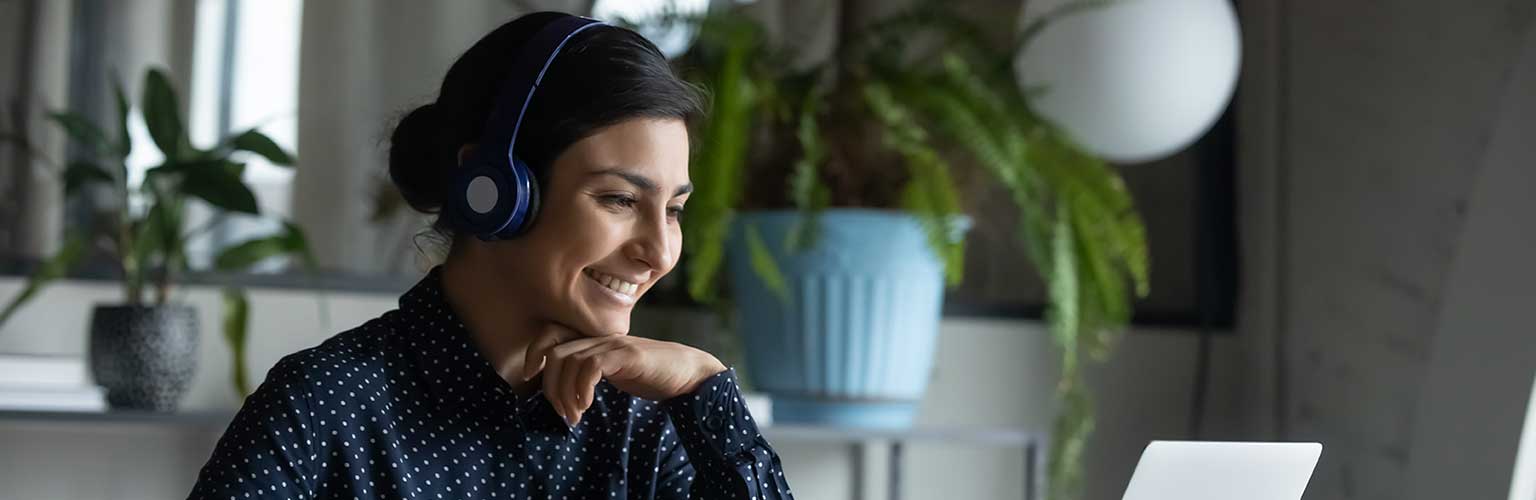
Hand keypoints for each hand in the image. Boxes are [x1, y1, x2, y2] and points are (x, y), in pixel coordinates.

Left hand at [522, 322, 727, 425]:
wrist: (688, 372)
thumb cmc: (651, 376)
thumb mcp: (614, 373)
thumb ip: (591, 373)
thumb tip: (564, 393)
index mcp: (595, 341)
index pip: (551, 334)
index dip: (534, 352)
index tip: (530, 377)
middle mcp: (601, 338)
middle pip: (555, 353)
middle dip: (550, 387)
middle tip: (564, 413)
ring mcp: (614, 345)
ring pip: (569, 361)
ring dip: (565, 394)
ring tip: (576, 416)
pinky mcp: (628, 355)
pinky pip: (592, 366)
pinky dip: (582, 388)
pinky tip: (587, 405)